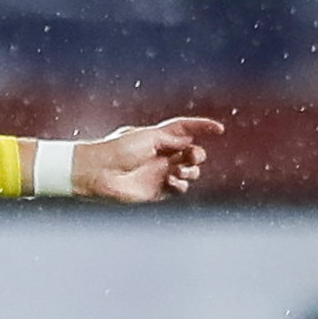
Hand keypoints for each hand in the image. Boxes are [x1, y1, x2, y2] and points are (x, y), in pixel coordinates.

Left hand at [70, 117, 224, 201]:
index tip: (219, 130)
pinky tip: (171, 181)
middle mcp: (161, 155)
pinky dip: (181, 185)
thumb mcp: (148, 137)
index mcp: (158, 137)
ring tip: (177, 171)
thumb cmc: (118, 150)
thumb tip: (188, 142)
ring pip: (190, 172)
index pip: (185, 129)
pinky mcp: (157, 190)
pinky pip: (180, 189)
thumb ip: (171, 139)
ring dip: (191, 171)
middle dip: (197, 154)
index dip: (202, 127)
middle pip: (192, 153)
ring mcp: (160, 173)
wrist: (98, 172)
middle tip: (190, 157)